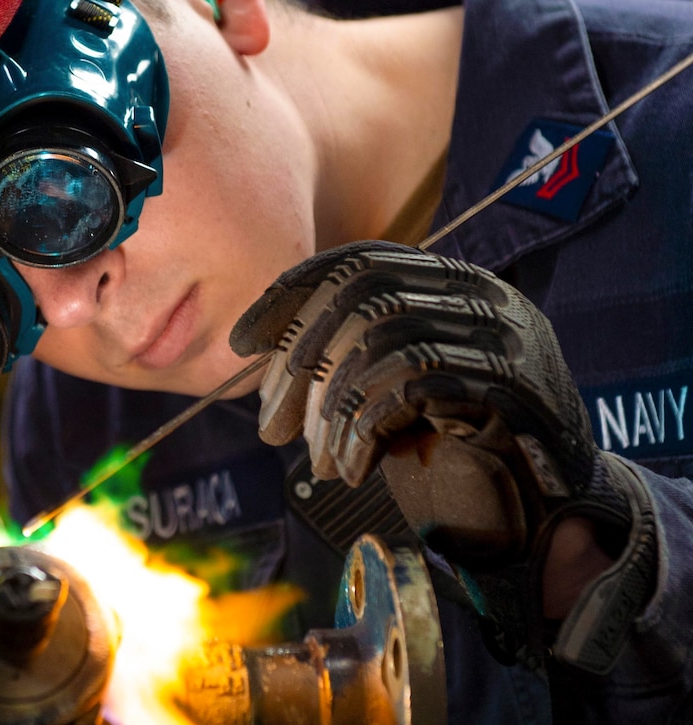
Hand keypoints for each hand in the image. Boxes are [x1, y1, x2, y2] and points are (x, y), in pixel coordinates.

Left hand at [230, 240, 655, 672]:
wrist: (550, 508)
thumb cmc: (459, 447)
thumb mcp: (395, 392)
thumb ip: (348, 359)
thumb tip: (257, 352)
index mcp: (451, 285)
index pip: (359, 261)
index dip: (291, 294)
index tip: (241, 344)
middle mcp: (481, 295)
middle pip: (362, 294)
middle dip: (300, 361)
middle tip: (270, 427)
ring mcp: (503, 336)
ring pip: (382, 339)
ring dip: (330, 410)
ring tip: (316, 461)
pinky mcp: (515, 386)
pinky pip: (411, 387)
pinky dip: (362, 431)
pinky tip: (350, 470)